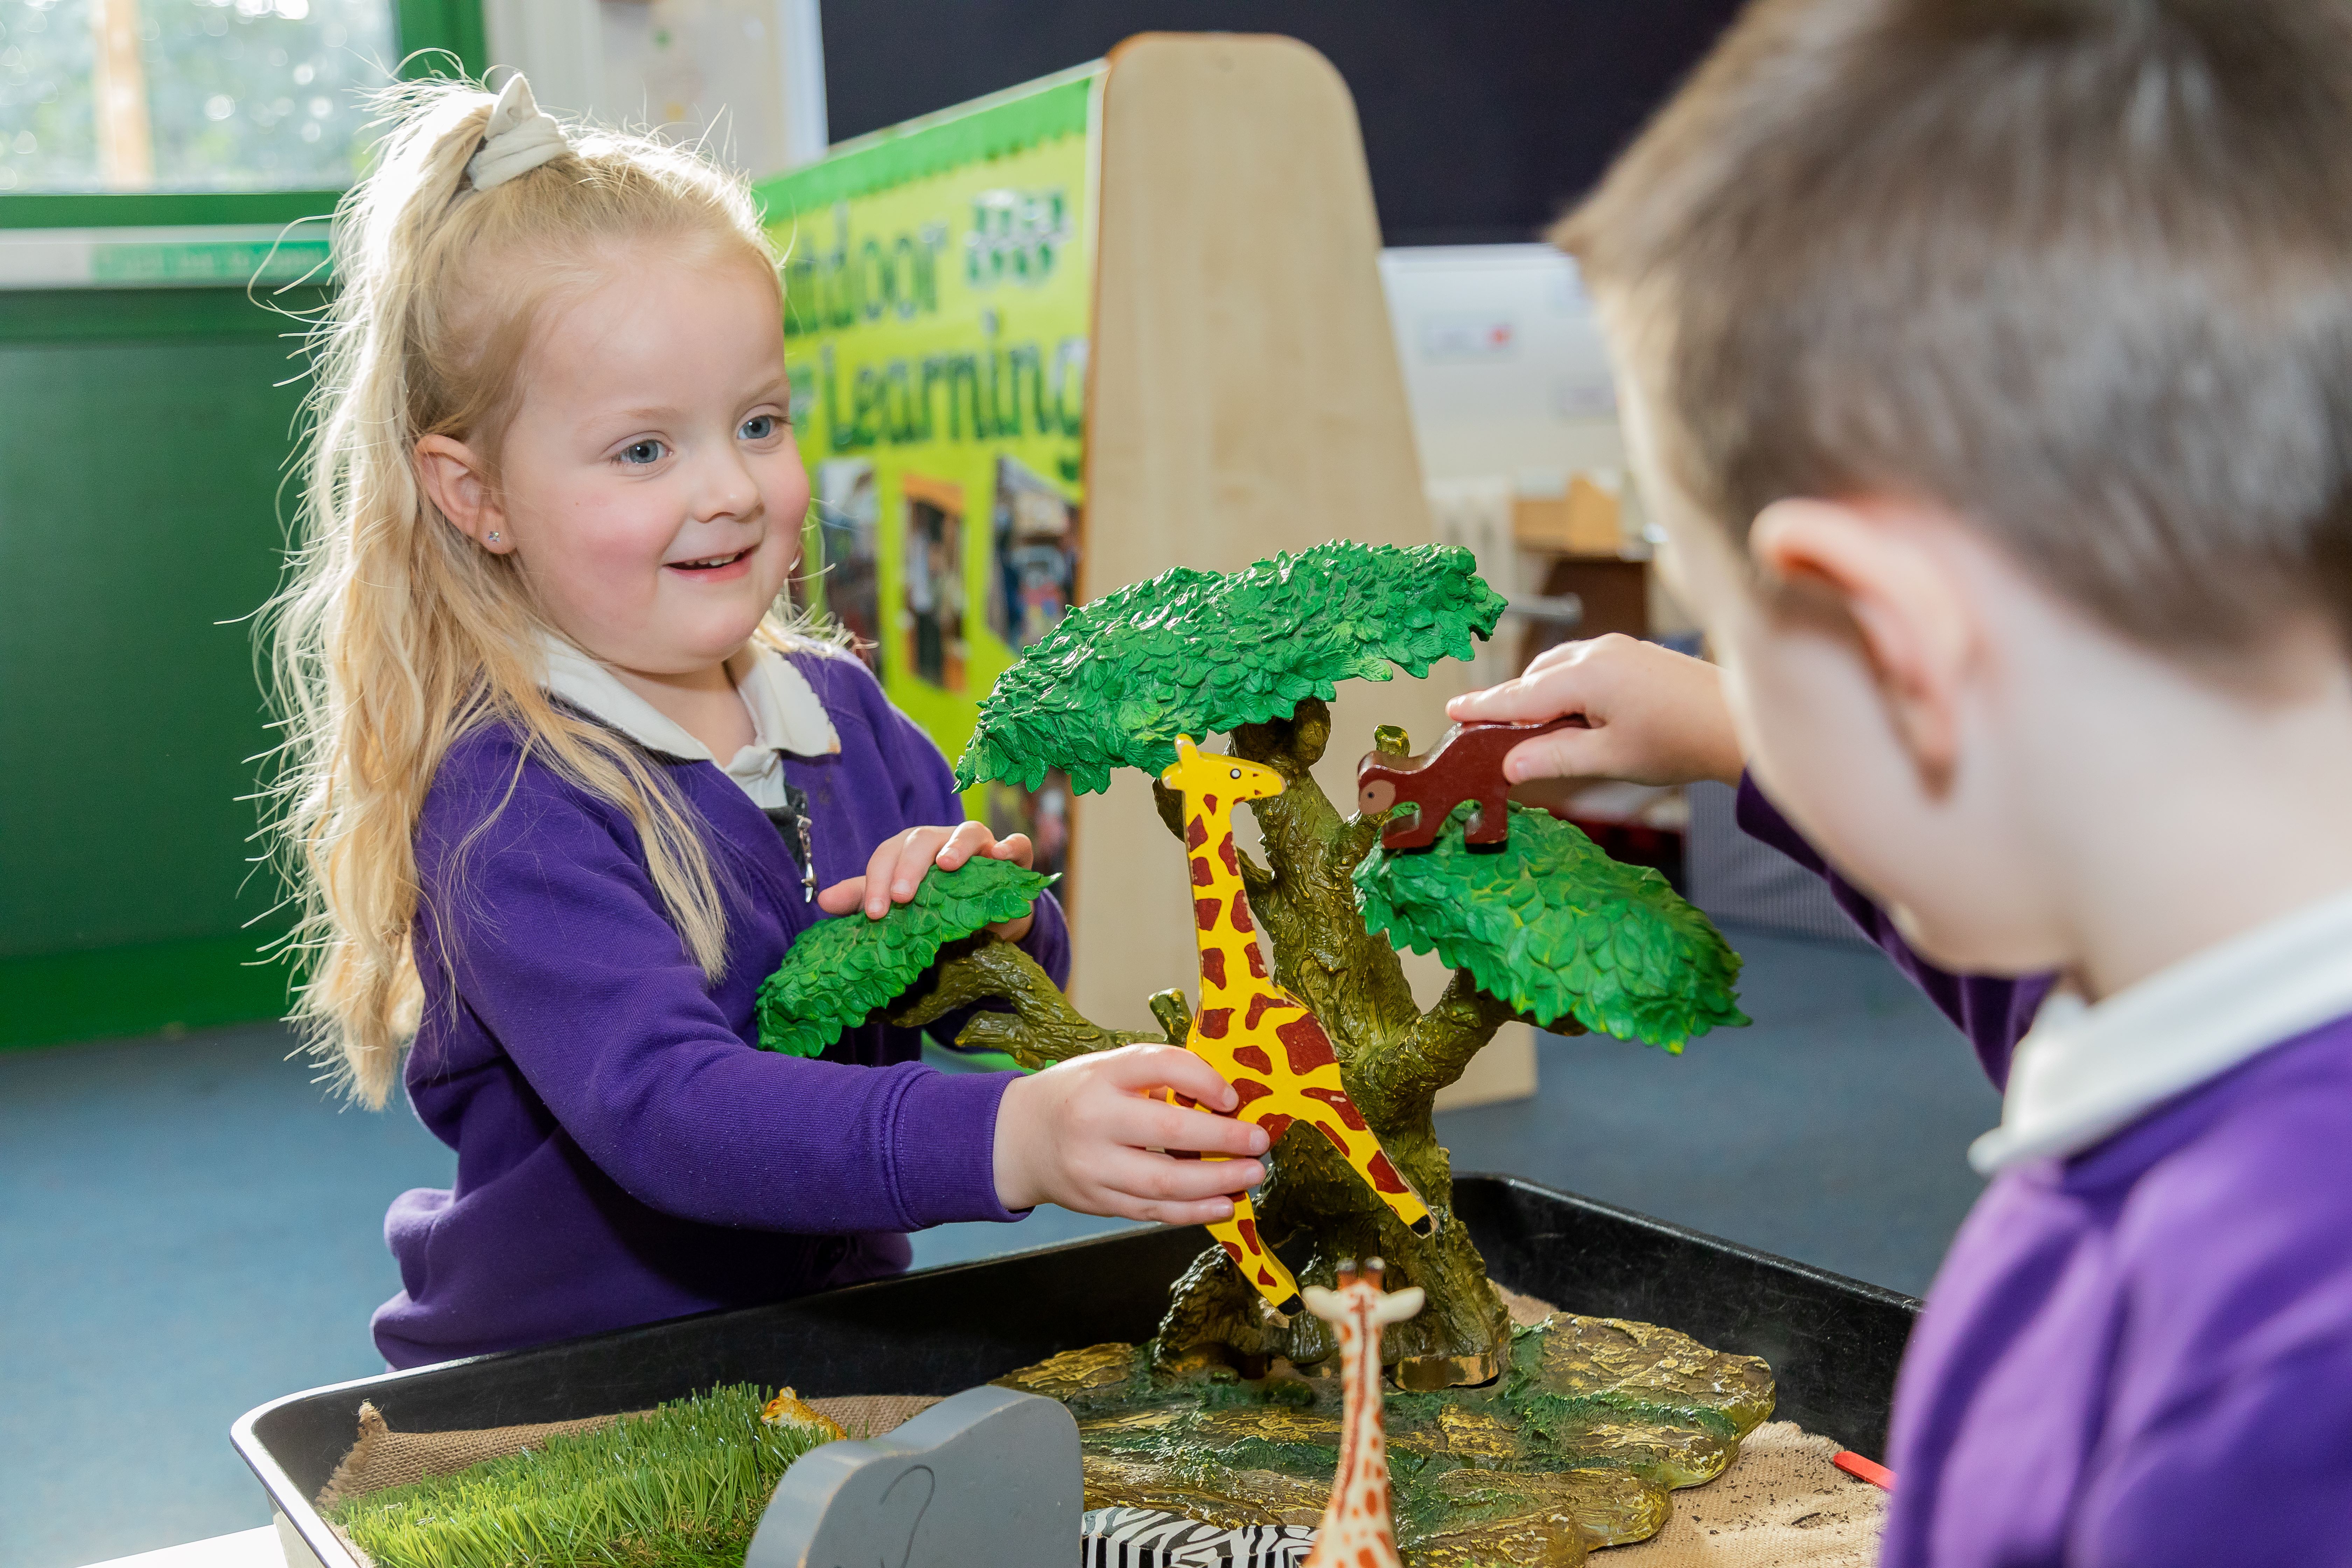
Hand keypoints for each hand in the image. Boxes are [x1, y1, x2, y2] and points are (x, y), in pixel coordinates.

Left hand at [817, 822, 1037, 941]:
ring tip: (946, 866)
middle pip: (922, 840)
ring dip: (956, 846)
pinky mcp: (1013, 858)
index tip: (874, 914)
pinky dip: (1010, 845)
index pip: (888, 855)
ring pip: (968, 832)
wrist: (989, 925)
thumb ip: (864, 899)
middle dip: (909, 866)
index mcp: (911, 850)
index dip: (877, 881)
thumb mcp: (900, 907)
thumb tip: (824, 901)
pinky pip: (1016, 844)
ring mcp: (980, 846)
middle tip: (901, 897)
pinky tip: (1000, 855)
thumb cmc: (939, 908)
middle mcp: (943, 842)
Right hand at [992, 1045, 1272, 1221]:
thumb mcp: (1108, 1070)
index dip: (1204, 1080)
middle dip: (1224, 1138)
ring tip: (1251, 1176)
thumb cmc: (1076, 1097)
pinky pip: (1153, 1210)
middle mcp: (1094, 1119)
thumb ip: (1157, 1077)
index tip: (1233, 1096)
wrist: (1018, 1139)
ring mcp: (1094, 1166)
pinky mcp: (1097, 1201)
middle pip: (1170, 1130)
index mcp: (1101, 1076)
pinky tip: (1224, 1205)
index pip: (1159, 1066)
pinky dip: (1192, 1211)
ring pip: (1165, 1181)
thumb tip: (1224, 1097)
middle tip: (1260, 1142)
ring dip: (1217, 1181)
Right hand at [1448, 633, 1744, 788]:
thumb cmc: (1680, 741)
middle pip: (1535, 677)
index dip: (1483, 706)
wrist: (1739, 723)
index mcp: (1588, 675)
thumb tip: (1509, 765)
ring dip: (1539, 694)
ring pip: (1558, 668)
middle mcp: (1598, 651)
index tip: (1452, 709)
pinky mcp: (1632, 653)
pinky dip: (1565, 685)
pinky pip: (1582, 664)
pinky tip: (1571, 712)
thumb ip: (1555, 757)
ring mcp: (1617, 648)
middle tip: (1484, 730)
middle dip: (1510, 702)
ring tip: (1530, 729)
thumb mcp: (1611, 758)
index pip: (1520, 695)